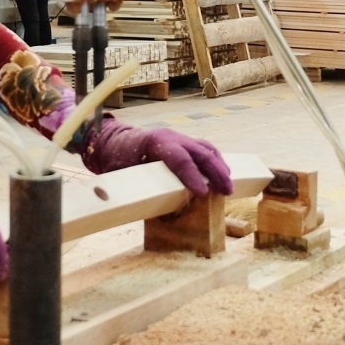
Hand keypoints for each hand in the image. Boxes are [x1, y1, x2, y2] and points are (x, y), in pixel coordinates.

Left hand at [82, 117, 232, 195]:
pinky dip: (216, 162)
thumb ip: (134, 186)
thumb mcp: (120, 172)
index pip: (178, 158)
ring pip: (206, 149)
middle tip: (226, 191)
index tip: (203, 192)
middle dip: (215, 172)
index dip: (191, 176)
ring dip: (220, 167)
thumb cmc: (117, 158)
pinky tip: (223, 176)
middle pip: (199, 152)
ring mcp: (180, 138)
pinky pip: (205, 150)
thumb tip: (142, 207)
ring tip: (229, 186)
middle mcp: (171, 137)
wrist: (115, 141)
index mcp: (154, 142)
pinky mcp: (185, 143)